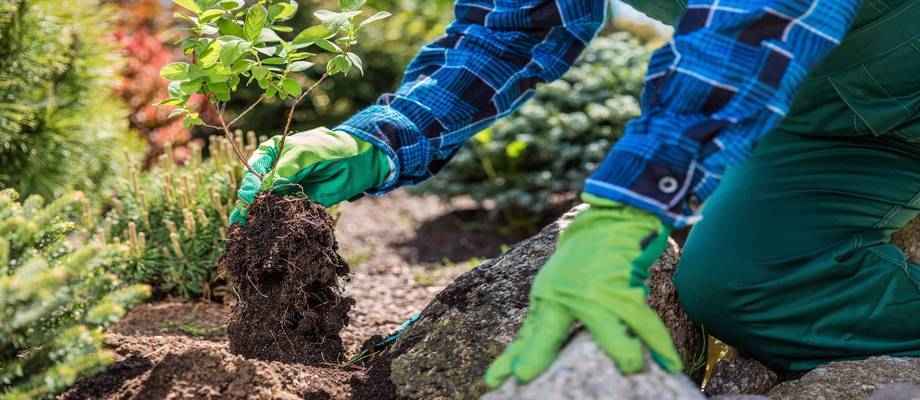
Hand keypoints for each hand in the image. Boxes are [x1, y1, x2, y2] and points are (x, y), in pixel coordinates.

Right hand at [229, 127, 390, 224]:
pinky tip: (264, 235)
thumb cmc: (330, 149)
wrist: (356, 161)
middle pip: (255, 190)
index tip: (249, 200)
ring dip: (257, 218)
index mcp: (271, 153)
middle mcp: (273, 171)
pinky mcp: (296, 204)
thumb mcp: (307, 153)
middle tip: (240, 223)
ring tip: (245, 233)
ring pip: (265, 204)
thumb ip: (287, 168)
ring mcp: (283, 189)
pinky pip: (282, 214)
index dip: (251, 186)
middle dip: (248, 206)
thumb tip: (265, 187)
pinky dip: (275, 224)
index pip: (254, 170)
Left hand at [484, 194, 682, 387]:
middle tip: (523, 377)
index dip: (511, 360)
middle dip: (538, 355)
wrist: (609, 221)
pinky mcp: (625, 288)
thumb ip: (544, 326)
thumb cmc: (582, 262)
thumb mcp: (553, 290)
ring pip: (611, 331)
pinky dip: (660, 344)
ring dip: (624, 353)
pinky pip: (645, 323)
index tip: (492, 381)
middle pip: (550, 334)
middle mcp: (566, 297)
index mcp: (548, 299)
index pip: (526, 337)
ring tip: (632, 369)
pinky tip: (669, 364)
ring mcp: (596, 293)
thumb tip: (523, 364)